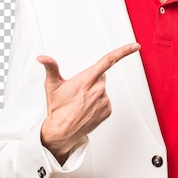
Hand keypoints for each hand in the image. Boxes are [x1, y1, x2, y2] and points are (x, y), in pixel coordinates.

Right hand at [37, 43, 139, 163]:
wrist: (62, 131)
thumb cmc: (58, 108)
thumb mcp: (52, 86)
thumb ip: (50, 68)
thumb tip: (42, 58)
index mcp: (86, 80)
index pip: (108, 61)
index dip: (123, 52)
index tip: (134, 46)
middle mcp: (98, 89)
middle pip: (100, 76)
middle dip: (91, 80)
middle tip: (78, 91)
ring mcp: (104, 101)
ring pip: (102, 89)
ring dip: (94, 93)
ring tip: (81, 102)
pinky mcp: (108, 110)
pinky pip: (105, 101)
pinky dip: (98, 103)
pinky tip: (87, 108)